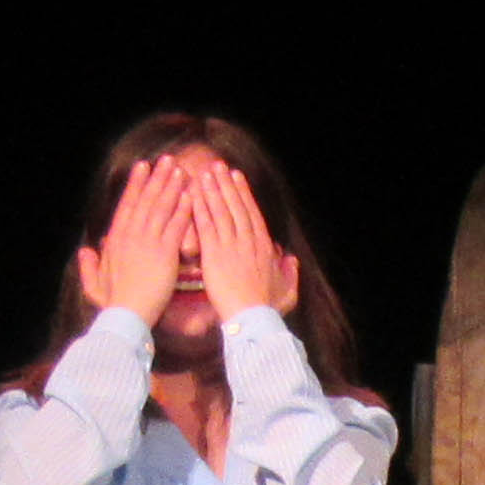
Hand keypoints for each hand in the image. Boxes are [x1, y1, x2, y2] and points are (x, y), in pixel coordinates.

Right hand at [79, 155, 194, 326]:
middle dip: (157, 178)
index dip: (136, 185)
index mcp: (116, 240)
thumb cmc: (112, 303)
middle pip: (146, 200)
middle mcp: (131, 235)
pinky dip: (183, 210)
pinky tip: (192, 196)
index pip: (127, 205)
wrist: (126, 316)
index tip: (143, 168)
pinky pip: (175, 226)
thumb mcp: (94, 283)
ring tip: (180, 170)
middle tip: (167, 160)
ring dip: (171, 187)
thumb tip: (86, 250)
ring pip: (161, 208)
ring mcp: (147, 242)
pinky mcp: (164, 253)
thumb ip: (90, 266)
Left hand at [191, 159, 299, 318]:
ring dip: (212, 190)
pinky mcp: (214, 254)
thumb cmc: (268, 307)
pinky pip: (206, 226)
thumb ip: (289, 272)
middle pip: (236, 206)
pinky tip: (192, 196)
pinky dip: (200, 209)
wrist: (253, 318)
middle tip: (218, 166)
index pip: (252, 213)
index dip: (243, 193)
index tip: (236, 178)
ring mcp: (231, 246)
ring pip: (221, 211)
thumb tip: (291, 259)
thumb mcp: (286, 290)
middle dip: (226, 184)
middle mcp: (248, 241)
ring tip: (204, 173)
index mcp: (264, 247)